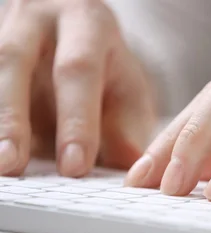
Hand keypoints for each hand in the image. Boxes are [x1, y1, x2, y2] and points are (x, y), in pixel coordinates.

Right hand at [0, 0, 155, 176]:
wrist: (76, 32)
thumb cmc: (107, 67)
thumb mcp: (127, 90)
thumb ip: (126, 127)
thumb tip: (130, 169)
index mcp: (86, 22)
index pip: (79, 69)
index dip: (76, 120)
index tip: (74, 166)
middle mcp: (38, 17)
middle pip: (14, 61)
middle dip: (13, 118)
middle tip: (12, 163)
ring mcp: (4, 28)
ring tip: (1, 164)